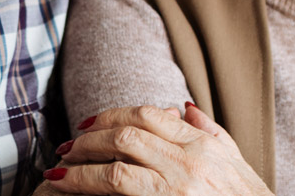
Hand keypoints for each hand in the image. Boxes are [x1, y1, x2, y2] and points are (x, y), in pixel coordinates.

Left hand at [44, 104, 271, 195]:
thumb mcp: (236, 163)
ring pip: (117, 162)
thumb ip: (210, 132)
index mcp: (204, 145)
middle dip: (90, 138)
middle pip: (127, 133)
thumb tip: (183, 107)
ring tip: (59, 171)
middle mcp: (191, 160)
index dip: (112, 115)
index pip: (149, 115)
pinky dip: (87, 187)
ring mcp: (179, 186)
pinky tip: (67, 190)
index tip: (89, 124)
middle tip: (66, 146)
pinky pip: (119, 189)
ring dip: (80, 164)